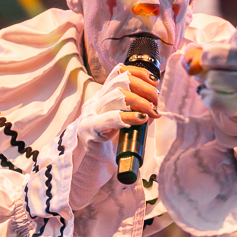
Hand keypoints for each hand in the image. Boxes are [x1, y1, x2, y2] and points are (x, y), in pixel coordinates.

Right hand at [67, 64, 158, 207]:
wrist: (79, 164)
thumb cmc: (102, 142)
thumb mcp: (115, 120)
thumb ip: (129, 110)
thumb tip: (154, 105)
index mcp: (101, 96)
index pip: (119, 72)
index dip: (138, 72)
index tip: (154, 80)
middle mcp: (95, 101)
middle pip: (122, 81)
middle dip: (144, 88)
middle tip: (156, 101)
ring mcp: (91, 114)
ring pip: (118, 95)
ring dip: (141, 102)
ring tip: (152, 112)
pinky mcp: (90, 129)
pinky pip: (111, 118)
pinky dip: (129, 116)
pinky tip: (141, 120)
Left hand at [183, 12, 236, 145]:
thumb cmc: (225, 67)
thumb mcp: (214, 52)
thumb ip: (199, 51)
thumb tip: (188, 60)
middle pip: (211, 57)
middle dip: (201, 64)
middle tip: (205, 67)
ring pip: (212, 80)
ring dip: (204, 82)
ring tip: (212, 81)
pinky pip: (214, 99)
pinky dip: (206, 96)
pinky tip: (214, 93)